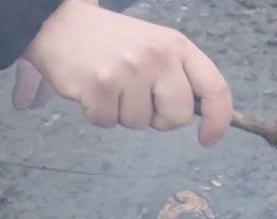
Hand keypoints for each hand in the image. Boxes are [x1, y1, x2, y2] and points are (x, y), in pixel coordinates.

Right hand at [20, 0, 233, 145]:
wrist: (58, 23)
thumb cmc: (113, 42)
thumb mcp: (156, 47)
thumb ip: (181, 77)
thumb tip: (204, 117)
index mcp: (177, 46)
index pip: (215, 89)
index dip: (219, 120)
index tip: (207, 139)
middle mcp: (158, 57)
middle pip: (178, 117)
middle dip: (160, 119)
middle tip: (139, 99)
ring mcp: (129, 71)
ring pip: (140, 124)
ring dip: (123, 114)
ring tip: (110, 85)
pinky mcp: (99, 85)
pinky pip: (108, 123)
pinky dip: (98, 114)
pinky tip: (91, 89)